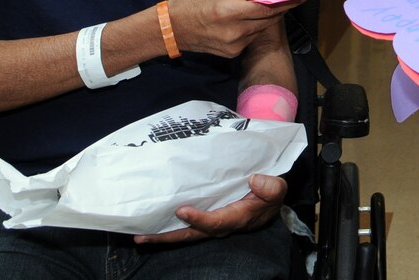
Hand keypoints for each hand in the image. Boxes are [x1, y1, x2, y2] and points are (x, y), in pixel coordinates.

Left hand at [134, 173, 286, 243]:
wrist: (270, 199)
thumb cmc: (270, 193)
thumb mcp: (278, 189)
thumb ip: (270, 187)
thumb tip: (253, 181)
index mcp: (237, 218)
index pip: (215, 223)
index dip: (199, 219)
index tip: (182, 210)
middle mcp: (221, 225)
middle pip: (192, 234)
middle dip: (168, 237)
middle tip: (143, 236)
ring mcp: (212, 224)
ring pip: (186, 233)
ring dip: (163, 235)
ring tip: (140, 235)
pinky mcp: (207, 219)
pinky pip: (187, 226)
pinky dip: (170, 227)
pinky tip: (153, 225)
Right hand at [166, 0, 291, 59]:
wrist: (172, 28)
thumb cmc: (195, 0)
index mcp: (229, 11)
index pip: (267, 7)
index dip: (286, 0)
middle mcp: (234, 32)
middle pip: (268, 19)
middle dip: (281, 7)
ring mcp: (234, 45)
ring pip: (261, 28)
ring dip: (268, 17)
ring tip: (270, 4)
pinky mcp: (232, 54)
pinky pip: (251, 36)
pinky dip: (254, 26)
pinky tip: (249, 18)